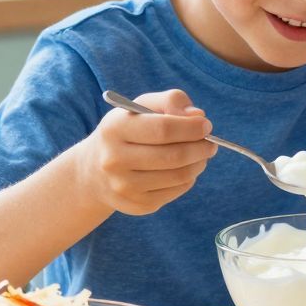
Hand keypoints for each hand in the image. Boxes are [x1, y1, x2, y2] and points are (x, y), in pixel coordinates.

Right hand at [78, 89, 215, 215]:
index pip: (163, 129)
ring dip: (199, 164)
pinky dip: (188, 179)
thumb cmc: (128, 130)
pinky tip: (183, 169)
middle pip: (174, 156)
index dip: (191, 128)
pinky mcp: (137, 204)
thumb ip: (171, 101)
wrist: (95, 170)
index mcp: (115, 129)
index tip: (206, 125)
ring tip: (201, 155)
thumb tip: (197, 116)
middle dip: (201, 148)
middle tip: (210, 143)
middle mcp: (115, 160)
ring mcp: (124, 186)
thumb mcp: (142, 106)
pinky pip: (176, 191)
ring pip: (179, 176)